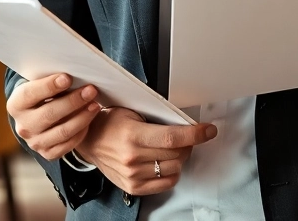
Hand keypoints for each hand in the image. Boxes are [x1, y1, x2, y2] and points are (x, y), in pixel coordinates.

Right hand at [7, 73, 101, 160]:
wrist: (37, 118)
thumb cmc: (42, 94)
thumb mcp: (39, 85)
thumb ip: (51, 81)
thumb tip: (73, 74)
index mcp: (15, 105)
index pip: (30, 94)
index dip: (49, 86)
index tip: (68, 77)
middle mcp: (23, 126)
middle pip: (49, 114)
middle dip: (73, 101)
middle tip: (91, 90)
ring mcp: (34, 142)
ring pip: (62, 132)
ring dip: (82, 117)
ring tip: (95, 104)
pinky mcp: (47, 153)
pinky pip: (68, 145)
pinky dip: (81, 131)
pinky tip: (89, 118)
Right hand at [75, 107, 216, 195]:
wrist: (89, 140)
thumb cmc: (110, 123)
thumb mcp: (131, 111)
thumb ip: (157, 117)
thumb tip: (184, 122)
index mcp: (132, 135)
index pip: (172, 138)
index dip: (195, 134)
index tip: (208, 131)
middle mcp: (132, 158)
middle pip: (177, 154)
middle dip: (188, 143)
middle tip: (186, 135)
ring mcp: (133, 175)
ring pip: (175, 168)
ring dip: (180, 157)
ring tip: (172, 148)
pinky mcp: (134, 186)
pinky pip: (166, 183)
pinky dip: (172, 172)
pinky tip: (166, 162)